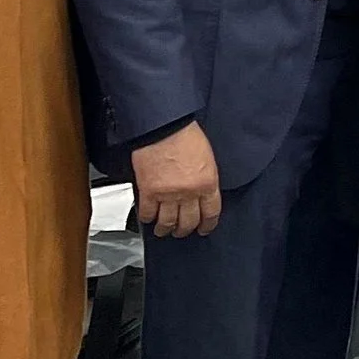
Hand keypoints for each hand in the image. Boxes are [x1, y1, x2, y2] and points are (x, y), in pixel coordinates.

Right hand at [134, 122, 221, 239]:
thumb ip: (206, 177)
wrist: (164, 126)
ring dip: (166, 229)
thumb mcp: (207, 158)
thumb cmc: (186, 135)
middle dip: (185, 230)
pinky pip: (148, 213)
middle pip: (188, 222)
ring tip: (164, 230)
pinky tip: (148, 218)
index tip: (204, 228)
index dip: (207, 224)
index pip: (211, 213)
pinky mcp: (149, 192)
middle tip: (182, 231)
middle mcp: (189, 193)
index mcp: (207, 183)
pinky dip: (147, 218)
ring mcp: (168, 194)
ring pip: (167, 222)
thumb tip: (203, 190)